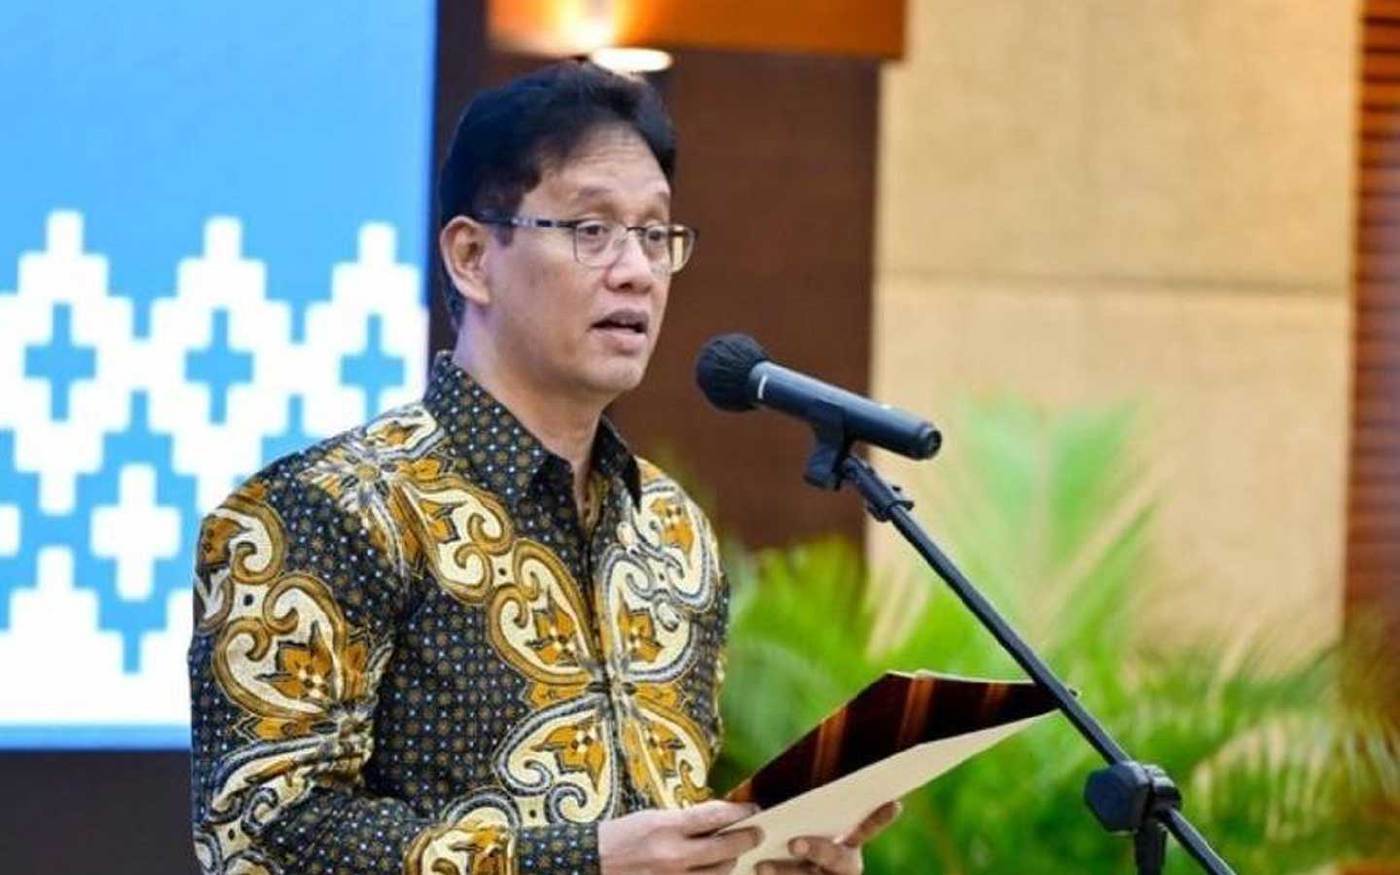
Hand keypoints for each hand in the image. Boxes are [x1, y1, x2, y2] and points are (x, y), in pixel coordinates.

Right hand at [598, 800, 762, 874]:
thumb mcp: (652, 818)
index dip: (740, 811)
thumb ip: (683, 821)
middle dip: (745, 839)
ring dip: (729, 862)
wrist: (591, 862)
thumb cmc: (620, 836)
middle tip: (756, 833)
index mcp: (667, 826)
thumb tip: (716, 821)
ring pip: (718, 873)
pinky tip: (713, 870)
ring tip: (733, 854)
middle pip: (724, 848)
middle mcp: (673, 854)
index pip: (715, 816)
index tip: (753, 809)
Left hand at [754, 800, 901, 874]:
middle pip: (836, 859)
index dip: (881, 818)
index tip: (895, 804)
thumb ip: (793, 816)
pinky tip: (758, 870)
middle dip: (817, 850)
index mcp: (847, 844)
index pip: (867, 828)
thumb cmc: (782, 843)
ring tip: (762, 866)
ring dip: (785, 872)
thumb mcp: (791, 827)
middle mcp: (844, 867)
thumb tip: (766, 804)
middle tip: (794, 844)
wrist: (763, 871)